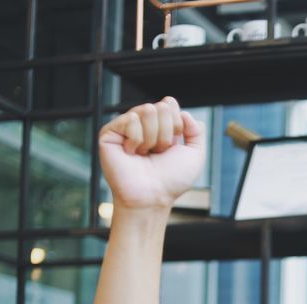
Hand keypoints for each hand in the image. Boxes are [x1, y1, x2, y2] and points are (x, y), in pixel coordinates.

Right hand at [99, 97, 206, 211]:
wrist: (152, 197)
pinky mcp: (109, 133)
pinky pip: (130, 119)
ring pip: (147, 110)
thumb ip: (197, 131)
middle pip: (160, 107)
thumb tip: (184, 113)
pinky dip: (137, 139)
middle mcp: (142, 124)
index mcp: (160, 126)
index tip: (172, 147)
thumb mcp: (195, 155)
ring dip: (152, 138)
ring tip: (145, 154)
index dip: (176, 125)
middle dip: (166, 133)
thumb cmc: (171, 181)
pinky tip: (131, 153)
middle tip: (158, 153)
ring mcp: (125, 128)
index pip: (170, 104)